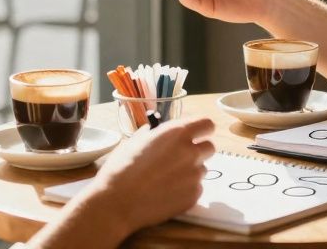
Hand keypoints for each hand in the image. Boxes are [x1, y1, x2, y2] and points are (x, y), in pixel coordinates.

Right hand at [85, 117, 215, 233]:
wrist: (117, 202)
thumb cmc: (122, 168)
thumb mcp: (136, 140)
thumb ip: (155, 133)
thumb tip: (159, 131)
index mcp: (177, 133)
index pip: (207, 124)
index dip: (202, 129)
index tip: (196, 135)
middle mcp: (190, 152)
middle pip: (210, 147)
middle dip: (198, 150)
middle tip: (180, 158)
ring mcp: (194, 175)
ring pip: (202, 169)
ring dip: (191, 171)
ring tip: (168, 178)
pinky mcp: (193, 196)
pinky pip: (197, 188)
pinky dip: (187, 189)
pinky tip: (167, 192)